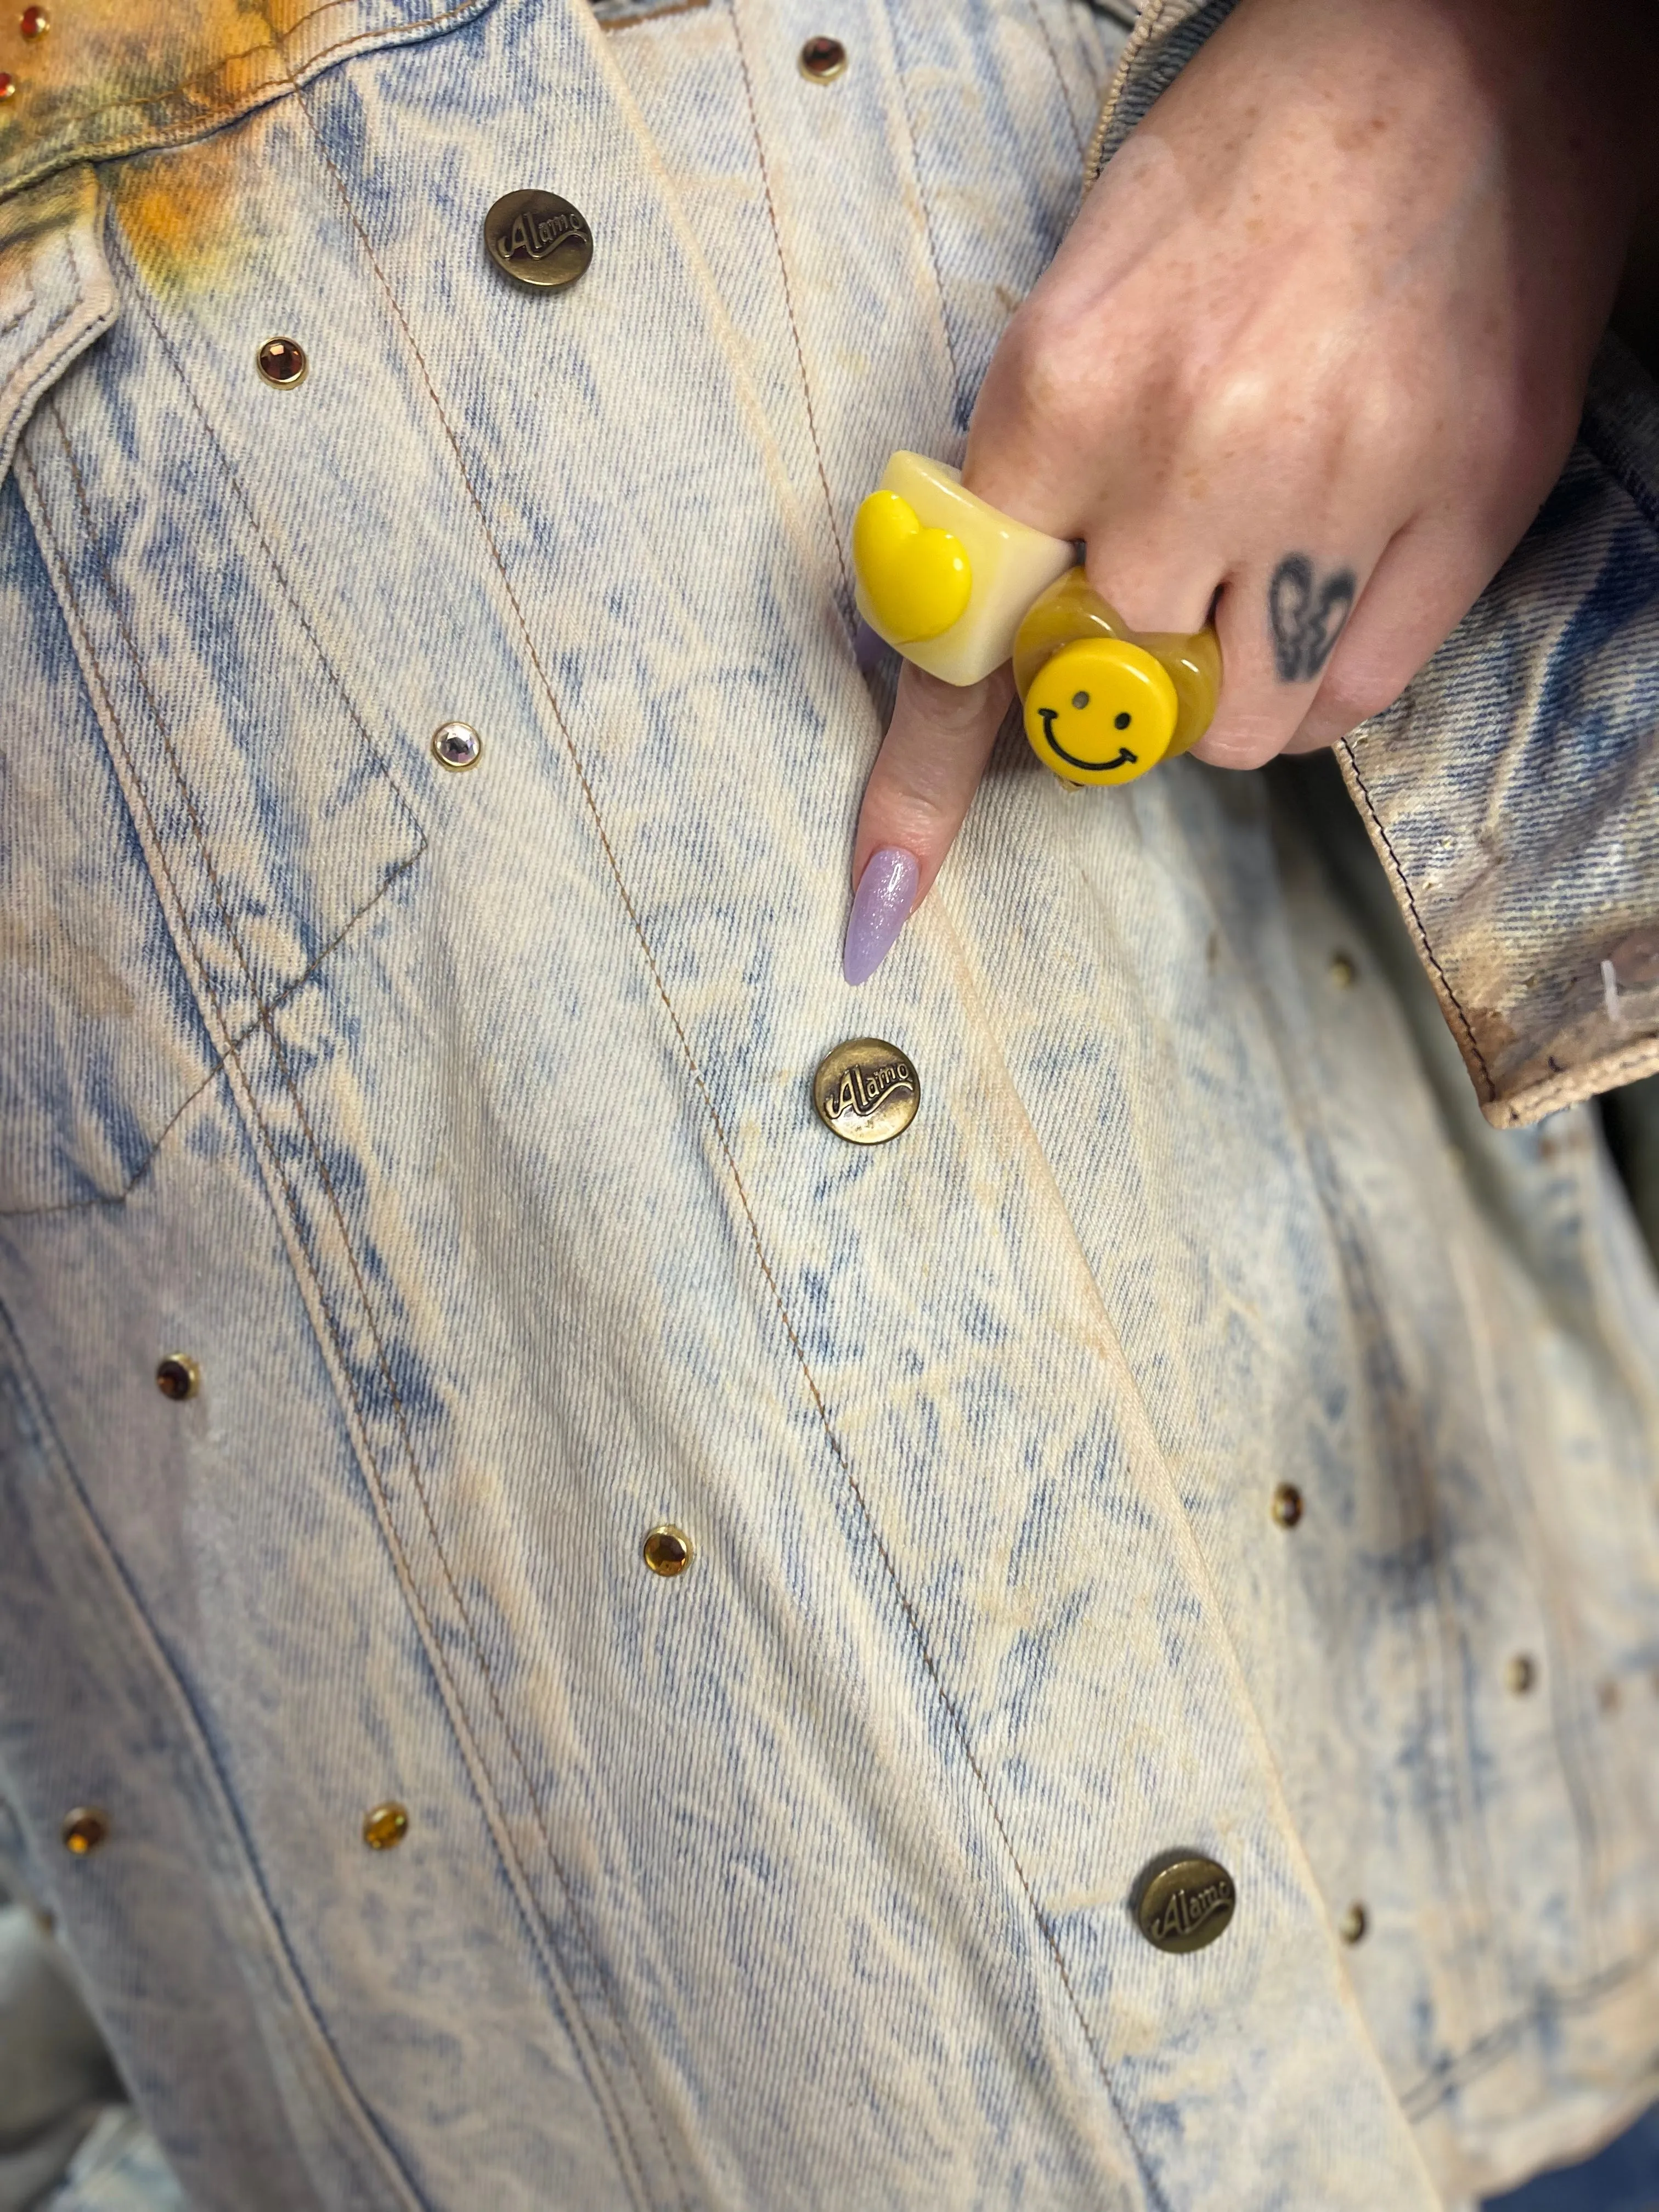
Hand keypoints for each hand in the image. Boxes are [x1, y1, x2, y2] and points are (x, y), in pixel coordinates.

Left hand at [844, 0, 1656, 982]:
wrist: (1471, 47)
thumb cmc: (1259, 155)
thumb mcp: (1086, 291)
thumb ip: (1035, 472)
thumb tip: (1000, 623)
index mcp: (1065, 390)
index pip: (965, 639)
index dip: (922, 784)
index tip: (885, 898)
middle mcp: (1196, 458)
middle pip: (1111, 698)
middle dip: (1116, 673)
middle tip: (1155, 596)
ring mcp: (1343, 490)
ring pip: (1240, 729)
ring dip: (1227, 692)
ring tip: (1259, 575)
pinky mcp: (1470, 505)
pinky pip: (1358, 698)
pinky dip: (1327, 678)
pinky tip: (1333, 583)